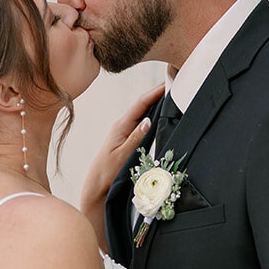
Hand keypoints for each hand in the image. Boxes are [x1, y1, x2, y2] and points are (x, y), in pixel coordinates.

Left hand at [80, 83, 165, 214]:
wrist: (96, 185)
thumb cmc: (107, 172)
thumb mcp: (123, 155)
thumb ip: (136, 138)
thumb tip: (149, 120)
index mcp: (121, 126)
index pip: (141, 104)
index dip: (155, 92)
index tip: (168, 83)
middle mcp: (122, 126)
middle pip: (142, 104)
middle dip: (157, 93)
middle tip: (172, 82)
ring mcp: (124, 132)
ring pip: (142, 113)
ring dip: (155, 102)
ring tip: (169, 93)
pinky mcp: (127, 139)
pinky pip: (141, 122)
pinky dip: (151, 114)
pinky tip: (159, 114)